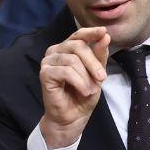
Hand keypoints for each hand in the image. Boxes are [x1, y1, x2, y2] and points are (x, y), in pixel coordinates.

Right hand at [38, 27, 109, 147]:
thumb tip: (105, 35)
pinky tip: (83, 91)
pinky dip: (79, 82)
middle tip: (101, 78)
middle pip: (78, 46)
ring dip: (86, 77)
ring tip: (90, 90)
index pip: (79, 35)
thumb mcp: (96, 73)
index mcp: (67, 49)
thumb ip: (99, 55)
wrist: (73, 118)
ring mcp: (48, 62)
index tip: (104, 32)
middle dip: (93, 62)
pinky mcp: (45, 74)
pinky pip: (66, 71)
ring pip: (72, 60)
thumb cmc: (83, 95)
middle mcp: (55, 51)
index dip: (91, 32)